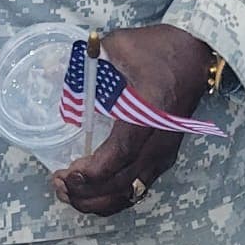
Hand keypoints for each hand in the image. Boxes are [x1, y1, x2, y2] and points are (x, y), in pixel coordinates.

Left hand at [49, 23, 211, 216]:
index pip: (123, 152)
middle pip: (124, 181)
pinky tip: (91, 195)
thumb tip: (49, 70)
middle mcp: (161, 139)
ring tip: (68, 193)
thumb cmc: (158, 48)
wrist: (195, 54)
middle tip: (59, 184)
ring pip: (132, 192)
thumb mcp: (121, 44)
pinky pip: (139, 188)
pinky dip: (113, 198)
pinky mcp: (165, 157)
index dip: (95, 170)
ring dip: (98, 200)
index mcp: (151, 111)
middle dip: (88, 190)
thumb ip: (87, 58)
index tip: (68, 172)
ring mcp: (165, 152)